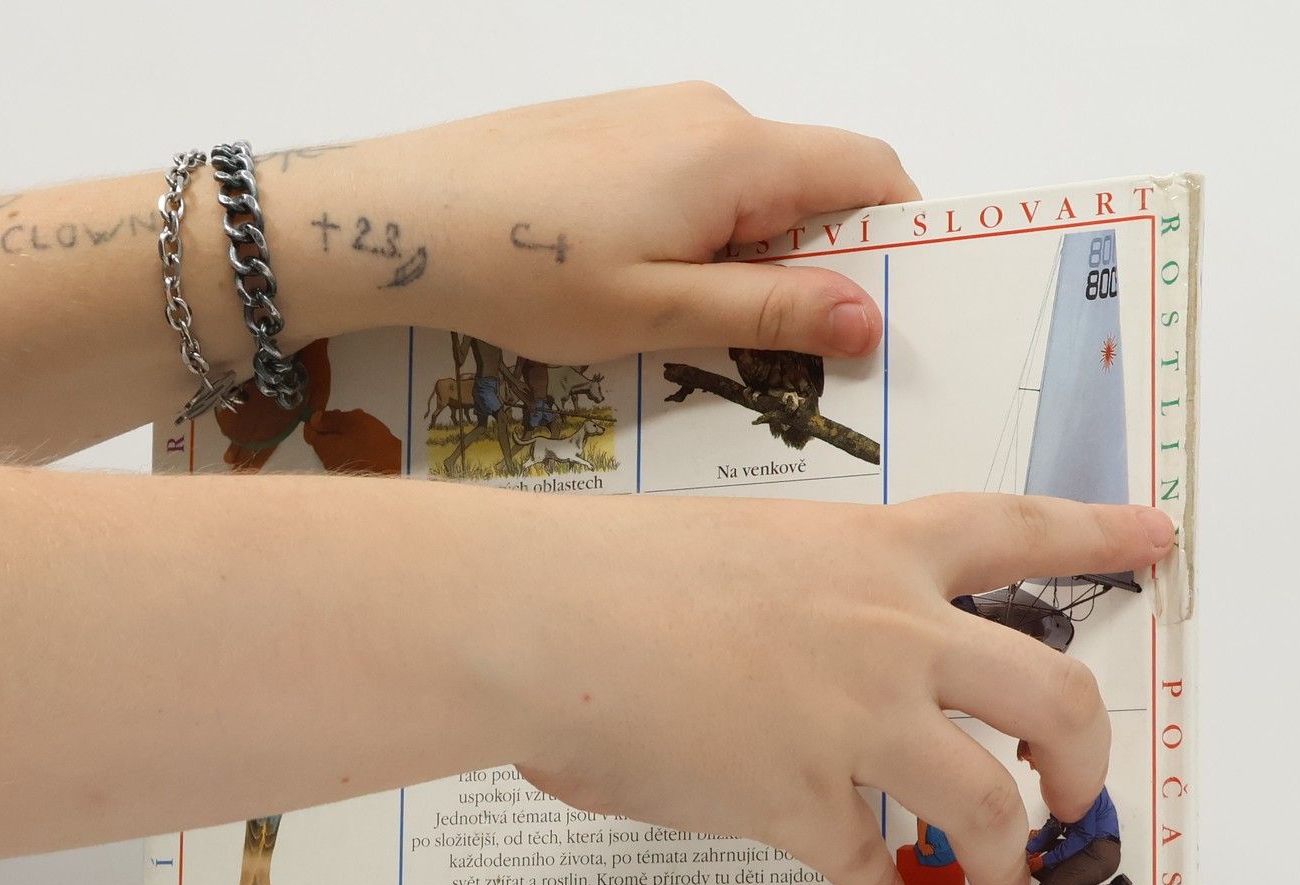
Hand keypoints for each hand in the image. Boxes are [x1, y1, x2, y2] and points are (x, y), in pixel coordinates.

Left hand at [345, 85, 915, 363]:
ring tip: (704, 334)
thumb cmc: (523, 268)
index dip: (898, 240)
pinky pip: (698, 185)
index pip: (869, 171)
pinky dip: (708, 241)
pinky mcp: (619, 135)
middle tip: (795, 353)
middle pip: (813, 184)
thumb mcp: (659, 313)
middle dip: (822, 266)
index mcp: (737, 154)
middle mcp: (709, 116)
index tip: (892, 311)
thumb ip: (771, 315)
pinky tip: (655, 296)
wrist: (400, 219)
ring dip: (756, 261)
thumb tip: (866, 319)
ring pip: (752, 190)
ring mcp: (660, 118)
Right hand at [498, 491, 1174, 884]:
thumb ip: (815, 603)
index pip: (1019, 530)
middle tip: (1081, 792)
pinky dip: (879, 881)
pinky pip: (871, 859)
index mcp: (876, 552)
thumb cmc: (616, 572)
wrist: (543, 619)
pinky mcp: (801, 803)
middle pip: (1054, 692)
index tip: (1158, 542)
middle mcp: (891, 632)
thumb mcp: (748, 552)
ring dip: (1006, 853)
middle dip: (1087, 756)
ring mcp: (855, 721)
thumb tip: (821, 668)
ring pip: (988, 800)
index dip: (1099, 533)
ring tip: (1001, 882)